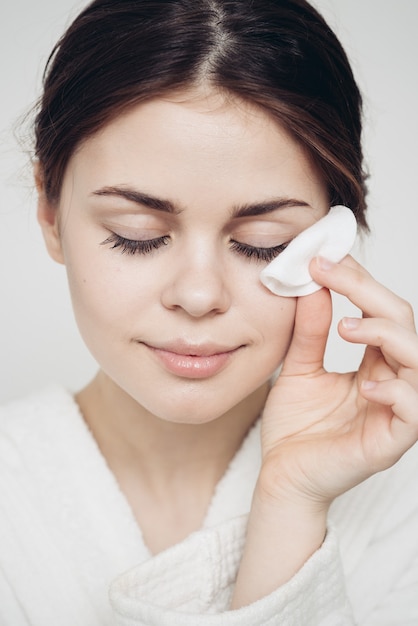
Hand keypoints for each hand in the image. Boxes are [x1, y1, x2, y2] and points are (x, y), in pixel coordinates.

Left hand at [259, 255, 417, 508]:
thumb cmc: (294, 428)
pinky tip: (366, 384)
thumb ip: (310, 332)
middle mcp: (391, 383)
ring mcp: (394, 413)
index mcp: (374, 365)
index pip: (381, 315)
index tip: (323, 260)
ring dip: (388, 336)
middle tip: (331, 274)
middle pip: (405, 327)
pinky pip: (415, 413)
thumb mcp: (299, 369)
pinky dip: (398, 391)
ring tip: (347, 326)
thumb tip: (314, 286)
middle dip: (371, 294)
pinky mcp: (390, 443)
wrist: (281, 476)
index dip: (358, 283)